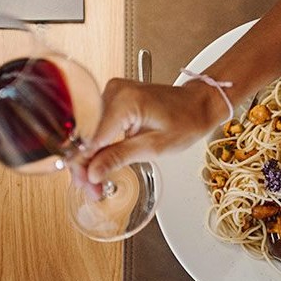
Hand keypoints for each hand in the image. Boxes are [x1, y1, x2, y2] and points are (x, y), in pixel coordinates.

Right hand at [85, 78, 220, 184]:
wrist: (198, 103)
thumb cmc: (185, 120)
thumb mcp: (153, 147)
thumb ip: (118, 158)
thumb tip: (93, 173)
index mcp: (124, 101)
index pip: (90, 139)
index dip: (83, 166)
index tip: (87, 186)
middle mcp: (114, 91)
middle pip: (85, 135)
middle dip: (84, 164)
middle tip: (91, 189)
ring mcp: (112, 91)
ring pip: (87, 131)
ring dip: (89, 157)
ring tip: (96, 180)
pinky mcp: (113, 97)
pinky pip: (96, 124)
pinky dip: (96, 145)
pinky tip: (98, 162)